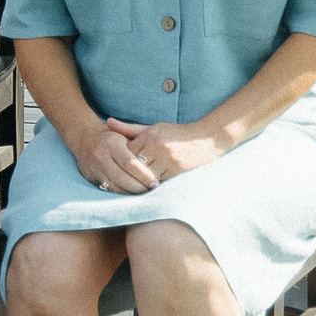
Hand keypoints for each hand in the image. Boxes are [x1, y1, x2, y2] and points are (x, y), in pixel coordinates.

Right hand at [67, 116, 162, 195]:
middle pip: (122, 178)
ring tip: (144, 195)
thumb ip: (138, 147)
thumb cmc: (112, 137)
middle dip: (139, 188)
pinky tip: (131, 195)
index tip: (156, 183)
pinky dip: (120, 193)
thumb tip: (158, 164)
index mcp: (112, 144)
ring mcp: (94, 168)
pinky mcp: (90, 177)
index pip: (130, 163)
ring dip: (131, 193)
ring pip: (114, 186)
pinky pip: (107, 189)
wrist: (85, 138)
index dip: (144, 175)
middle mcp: (101, 156)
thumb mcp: (124, 135)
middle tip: (152, 192)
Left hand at [102, 116, 227, 185]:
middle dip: (127, 174)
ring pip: (146, 176)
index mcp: (151, 135)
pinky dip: (153, 188)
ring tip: (128, 190)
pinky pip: (160, 183)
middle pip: (135, 165)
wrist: (208, 139)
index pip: (128, 151)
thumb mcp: (153, 128)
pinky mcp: (177, 171)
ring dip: (139, 184)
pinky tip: (146, 192)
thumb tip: (107, 122)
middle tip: (116, 182)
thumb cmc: (177, 134)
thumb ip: (129, 129)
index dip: (120, 161)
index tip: (114, 168)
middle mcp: (158, 147)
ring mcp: (168, 160)